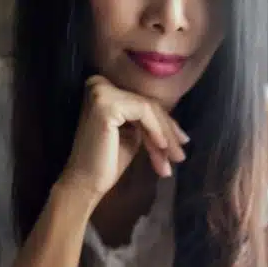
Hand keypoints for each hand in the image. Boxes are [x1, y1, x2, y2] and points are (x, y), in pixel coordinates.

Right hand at [58, 75, 188, 199]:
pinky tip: (162, 148)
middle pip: (148, 105)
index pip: (143, 103)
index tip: (182, 144)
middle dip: (168, 132)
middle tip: (180, 156)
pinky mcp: (106, 103)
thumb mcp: (133, 136)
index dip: (166, 124)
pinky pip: (144, 112)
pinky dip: (157, 130)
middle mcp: (99, 84)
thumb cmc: (107, 162)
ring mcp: (101, 91)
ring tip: (173, 159)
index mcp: (104, 90)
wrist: (85, 182)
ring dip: (165, 136)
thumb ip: (149, 124)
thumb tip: (179, 130)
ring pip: (149, 109)